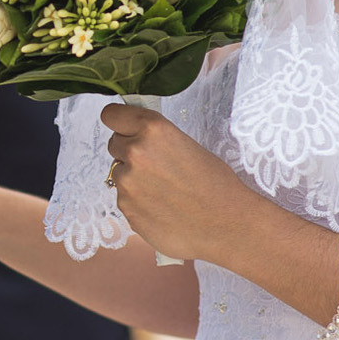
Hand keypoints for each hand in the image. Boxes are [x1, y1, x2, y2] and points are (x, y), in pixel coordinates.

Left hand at [98, 104, 255, 262]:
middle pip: (114, 145)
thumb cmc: (215, 183)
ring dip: (133, 181)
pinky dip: (138, 204)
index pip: (111, 115)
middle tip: (154, 167)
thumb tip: (134, 139)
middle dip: (128, 153)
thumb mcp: (184, 144)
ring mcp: (127, 183)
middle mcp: (134, 152)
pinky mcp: (127, 210)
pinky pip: (125, 200)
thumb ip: (153, 139)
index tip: (123, 129)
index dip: (118, 123)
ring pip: (119, 175)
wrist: (227, 225)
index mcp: (151, 129)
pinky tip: (163, 210)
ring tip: (163, 193)